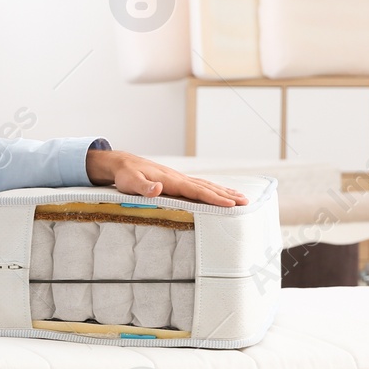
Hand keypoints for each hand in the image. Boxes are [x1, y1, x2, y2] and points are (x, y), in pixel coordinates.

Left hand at [85, 149, 247, 206]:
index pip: (196, 190)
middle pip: (207, 187)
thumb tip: (158, 189)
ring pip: (206, 185)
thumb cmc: (126, 175)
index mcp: (170, 181)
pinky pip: (200, 185)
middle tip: (245, 203)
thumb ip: (144, 187)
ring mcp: (180, 178)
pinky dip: (214, 189)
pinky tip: (222, 193)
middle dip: (226, 196)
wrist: (123, 163)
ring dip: (224, 192)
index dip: (213, 198)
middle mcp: (179, 178)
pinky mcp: (178, 181)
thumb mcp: (130, 182)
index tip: (230, 204)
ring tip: (242, 198)